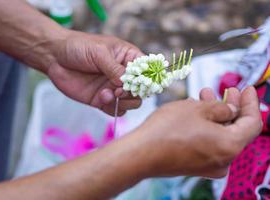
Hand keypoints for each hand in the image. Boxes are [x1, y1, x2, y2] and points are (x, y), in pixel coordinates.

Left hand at [47, 31, 143, 115]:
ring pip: (131, 102)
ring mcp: (113, 88)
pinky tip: (100, 98)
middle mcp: (123, 74)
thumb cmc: (78, 47)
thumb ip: (114, 68)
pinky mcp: (102, 99)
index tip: (138, 84)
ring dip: (123, 102)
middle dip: (133, 93)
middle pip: (141, 90)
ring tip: (107, 94)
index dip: (147, 79)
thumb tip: (126, 83)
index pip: (146, 70)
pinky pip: (115, 109)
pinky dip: (112, 108)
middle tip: (119, 91)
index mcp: (127, 58)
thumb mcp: (99, 52)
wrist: (54, 57)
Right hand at [133, 87, 261, 177]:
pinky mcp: (195, 166)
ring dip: (215, 115)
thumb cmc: (165, 131)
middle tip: (226, 90)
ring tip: (203, 96)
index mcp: (230, 146)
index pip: (252, 122)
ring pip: (220, 136)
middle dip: (231, 107)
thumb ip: (220, 108)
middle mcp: (223, 160)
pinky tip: (195, 113)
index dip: (251, 103)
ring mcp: (209, 166)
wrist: (141, 154)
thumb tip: (230, 110)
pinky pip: (209, 144)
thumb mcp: (197, 109)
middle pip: (236, 130)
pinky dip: (206, 128)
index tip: (248, 89)